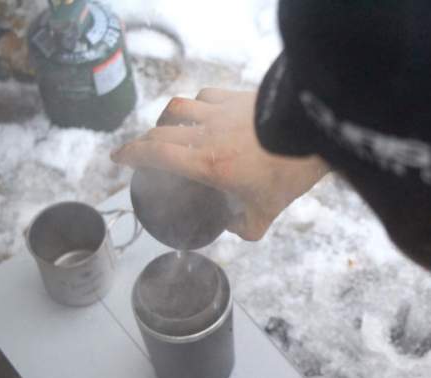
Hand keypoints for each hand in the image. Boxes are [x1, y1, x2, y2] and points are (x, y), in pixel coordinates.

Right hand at [110, 88, 329, 240]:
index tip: (118, 157)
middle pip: (161, 132)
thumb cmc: (289, 170)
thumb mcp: (267, 211)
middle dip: (144, 142)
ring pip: (179, 107)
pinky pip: (206, 96)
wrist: (313, 131)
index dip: (131, 155)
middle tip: (140, 151)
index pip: (155, 154)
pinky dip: (196, 104)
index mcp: (207, 164)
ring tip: (165, 128)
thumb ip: (246, 228)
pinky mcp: (237, 97)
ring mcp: (221, 112)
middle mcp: (206, 134)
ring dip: (165, 119)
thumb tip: (234, 228)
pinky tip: (201, 110)